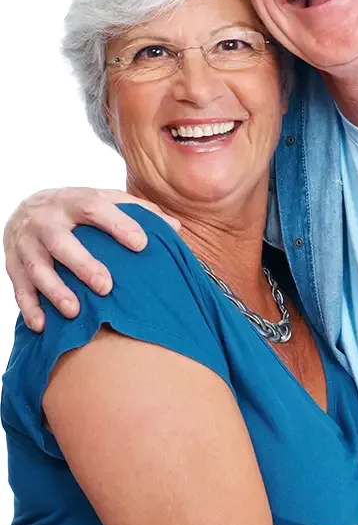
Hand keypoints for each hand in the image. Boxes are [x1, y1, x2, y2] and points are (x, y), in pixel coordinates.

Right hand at [4, 188, 179, 331]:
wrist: (27, 208)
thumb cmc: (79, 209)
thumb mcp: (106, 200)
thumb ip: (139, 211)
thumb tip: (174, 227)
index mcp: (74, 202)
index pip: (96, 209)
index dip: (119, 225)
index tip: (141, 244)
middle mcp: (47, 220)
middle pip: (61, 242)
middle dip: (83, 265)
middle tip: (106, 286)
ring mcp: (26, 243)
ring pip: (38, 268)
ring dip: (55, 291)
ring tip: (75, 311)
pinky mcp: (13, 264)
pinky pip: (19, 287)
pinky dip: (29, 307)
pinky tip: (42, 325)